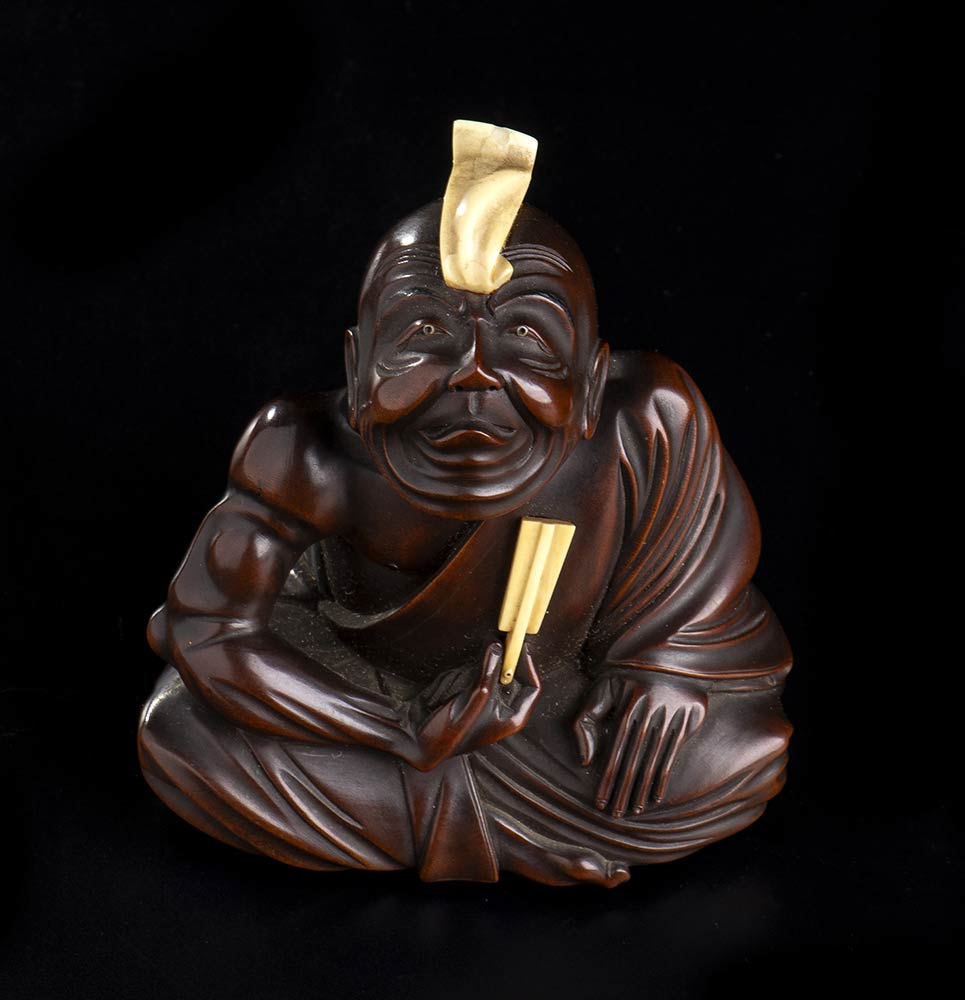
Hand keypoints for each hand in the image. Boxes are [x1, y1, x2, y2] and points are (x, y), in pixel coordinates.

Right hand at [400, 642, 540, 771]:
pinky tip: (446, 695)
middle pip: (509, 675)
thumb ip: (489, 672)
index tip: (517, 647)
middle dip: (494, 665)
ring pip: (486, 672)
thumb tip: (497, 648)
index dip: (526, 665)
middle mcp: (501, 708)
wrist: (419, 741)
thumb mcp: (475, 700)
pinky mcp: (467, 693)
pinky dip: (458, 679)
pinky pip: (468, 675)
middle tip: (490, 647)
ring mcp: (483, 700)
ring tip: (455, 693)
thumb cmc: (452, 734)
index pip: (532, 687)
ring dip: (470, 676)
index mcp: (512, 717)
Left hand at [573, 671, 706, 816]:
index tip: (601, 801)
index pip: (614, 752)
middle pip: (632, 761)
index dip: (607, 779)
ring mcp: (671, 716)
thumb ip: (585, 720)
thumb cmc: (627, 676)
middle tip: (615, 815)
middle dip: (622, 791)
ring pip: (652, 762)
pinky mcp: (688, 719)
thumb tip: (585, 759)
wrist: (669, 653)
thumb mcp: (602, 689)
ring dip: (641, 789)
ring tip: (632, 809)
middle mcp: (649, 713)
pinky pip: (672, 755)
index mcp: (626, 707)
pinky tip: (654, 796)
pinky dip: (662, 777)